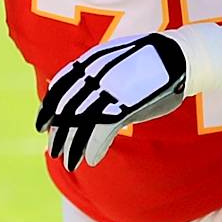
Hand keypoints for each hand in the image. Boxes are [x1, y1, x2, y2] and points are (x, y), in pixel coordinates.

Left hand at [34, 31, 190, 169]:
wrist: (180, 58)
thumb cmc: (151, 63)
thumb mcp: (117, 63)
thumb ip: (99, 76)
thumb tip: (84, 94)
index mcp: (91, 62)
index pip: (59, 86)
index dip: (48, 108)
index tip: (41, 124)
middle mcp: (95, 75)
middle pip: (67, 109)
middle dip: (58, 134)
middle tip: (54, 151)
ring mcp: (109, 90)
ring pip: (81, 124)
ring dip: (73, 147)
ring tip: (70, 163)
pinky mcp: (124, 106)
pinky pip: (101, 132)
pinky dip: (93, 148)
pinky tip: (91, 160)